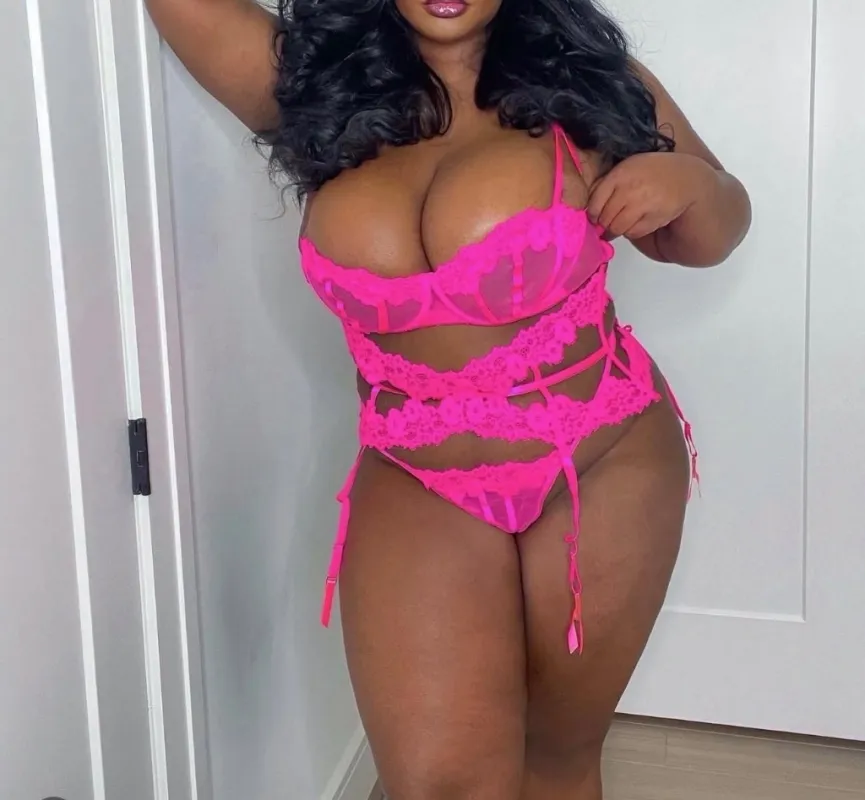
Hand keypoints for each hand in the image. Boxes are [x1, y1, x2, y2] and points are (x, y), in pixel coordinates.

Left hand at [586, 152, 714, 240]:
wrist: (686, 178)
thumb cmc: (653, 172)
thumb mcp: (629, 167)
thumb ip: (608, 183)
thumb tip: (590, 207)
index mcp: (621, 174)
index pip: (595, 202)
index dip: (592, 214)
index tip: (594, 217)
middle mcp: (630, 189)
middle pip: (605, 218)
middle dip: (604, 224)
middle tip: (606, 224)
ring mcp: (642, 204)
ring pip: (617, 227)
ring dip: (616, 229)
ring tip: (621, 224)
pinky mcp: (654, 218)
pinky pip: (632, 232)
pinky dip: (631, 231)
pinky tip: (637, 222)